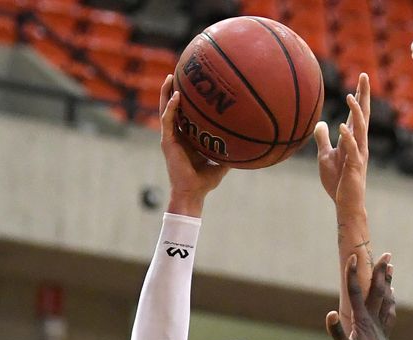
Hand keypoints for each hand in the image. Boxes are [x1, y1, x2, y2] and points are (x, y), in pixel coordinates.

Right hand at [158, 75, 228, 215]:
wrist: (193, 193)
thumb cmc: (205, 181)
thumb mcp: (221, 163)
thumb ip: (229, 152)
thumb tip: (247, 145)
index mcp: (186, 138)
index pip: (184, 114)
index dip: (185, 99)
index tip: (191, 84)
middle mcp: (176, 135)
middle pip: (172, 107)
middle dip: (172, 90)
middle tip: (177, 72)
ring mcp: (170, 138)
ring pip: (165, 110)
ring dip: (166, 93)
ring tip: (170, 77)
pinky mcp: (168, 142)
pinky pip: (167, 121)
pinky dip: (171, 108)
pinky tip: (177, 96)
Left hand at [315, 73, 369, 205]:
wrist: (345, 202)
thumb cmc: (337, 180)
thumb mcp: (325, 155)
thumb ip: (323, 138)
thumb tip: (321, 122)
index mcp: (354, 139)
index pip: (358, 113)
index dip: (360, 95)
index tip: (362, 77)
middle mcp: (360, 143)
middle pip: (364, 115)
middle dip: (364, 95)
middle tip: (364, 76)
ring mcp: (358, 154)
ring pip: (360, 129)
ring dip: (356, 112)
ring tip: (351, 96)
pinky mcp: (354, 166)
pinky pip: (352, 149)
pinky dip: (348, 137)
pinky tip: (342, 127)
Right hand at [326, 253, 397, 339]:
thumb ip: (338, 333)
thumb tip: (330, 313)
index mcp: (362, 321)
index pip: (355, 292)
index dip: (353, 274)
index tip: (353, 256)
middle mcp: (373, 319)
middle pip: (377, 290)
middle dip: (381, 271)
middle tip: (386, 254)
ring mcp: (380, 325)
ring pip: (386, 298)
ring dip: (387, 281)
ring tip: (390, 267)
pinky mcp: (384, 332)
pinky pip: (389, 310)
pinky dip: (390, 299)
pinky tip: (391, 295)